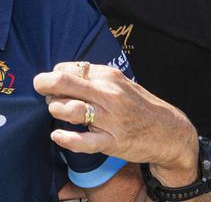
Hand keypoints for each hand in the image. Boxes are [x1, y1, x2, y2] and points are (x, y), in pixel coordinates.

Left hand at [34, 61, 199, 186]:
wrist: (169, 132)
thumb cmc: (138, 106)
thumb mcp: (119, 83)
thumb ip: (92, 78)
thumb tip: (59, 76)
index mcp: (108, 76)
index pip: (68, 69)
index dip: (53, 76)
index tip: (53, 85)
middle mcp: (109, 95)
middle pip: (64, 83)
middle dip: (44, 85)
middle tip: (41, 91)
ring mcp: (111, 119)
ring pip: (71, 110)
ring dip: (56, 110)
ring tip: (57, 112)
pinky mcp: (113, 142)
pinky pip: (82, 141)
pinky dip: (65, 139)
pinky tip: (57, 136)